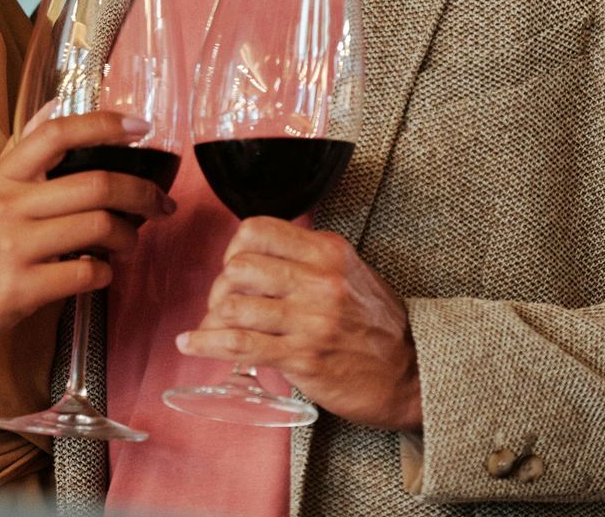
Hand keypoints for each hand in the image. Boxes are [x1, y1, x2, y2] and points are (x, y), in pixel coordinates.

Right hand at [0, 111, 175, 364]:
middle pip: (96, 184)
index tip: (143, 128)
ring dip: (128, 236)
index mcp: (3, 176)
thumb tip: (56, 104)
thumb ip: (23, 150)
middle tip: (160, 204)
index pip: (58, 133)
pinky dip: (104, 274)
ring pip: (98, 227)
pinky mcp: (21, 289)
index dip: (105, 125)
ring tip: (129, 242)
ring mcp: (15, 247)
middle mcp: (9, 205)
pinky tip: (99, 273)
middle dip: (142, 193)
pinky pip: (85, 275)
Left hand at [176, 216, 422, 431]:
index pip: (257, 229)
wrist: (414, 374)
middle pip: (238, 267)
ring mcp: (310, 319)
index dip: (233, 248)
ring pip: (233, 304)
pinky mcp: (302, 356)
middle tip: (225, 304)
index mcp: (328, 252)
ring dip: (213, 317)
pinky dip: (204, 343)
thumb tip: (255, 258)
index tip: (235, 267)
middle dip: (220, 287)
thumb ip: (309, 260)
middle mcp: (318, 280)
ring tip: (213, 327)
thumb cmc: (378, 326)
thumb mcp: (351, 274)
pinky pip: (238, 344)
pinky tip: (190, 344)